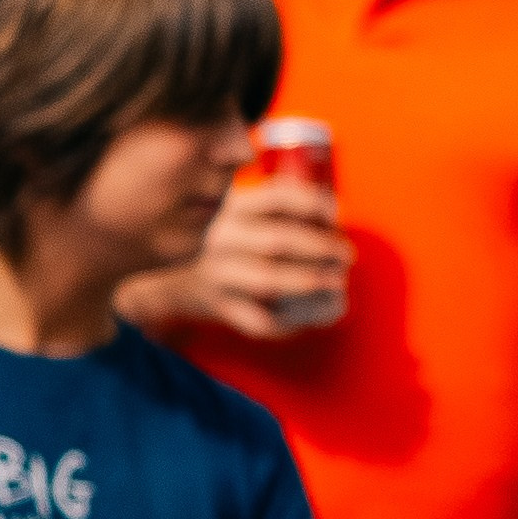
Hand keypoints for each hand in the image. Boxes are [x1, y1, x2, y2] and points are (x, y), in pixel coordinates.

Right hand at [119, 175, 352, 340]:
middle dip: (321, 247)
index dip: (311, 203)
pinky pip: (261, 320)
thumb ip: (280, 204)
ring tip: (337, 283)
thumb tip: (335, 208)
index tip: (336, 212)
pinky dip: (293, 321)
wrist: (170, 278)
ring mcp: (219, 274)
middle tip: (347, 254)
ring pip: (269, 280)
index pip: (276, 197)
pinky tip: (315, 314)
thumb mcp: (240, 210)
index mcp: (231, 207)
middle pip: (278, 240)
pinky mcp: (221, 307)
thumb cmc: (225, 241)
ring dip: (309, 281)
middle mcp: (222, 238)